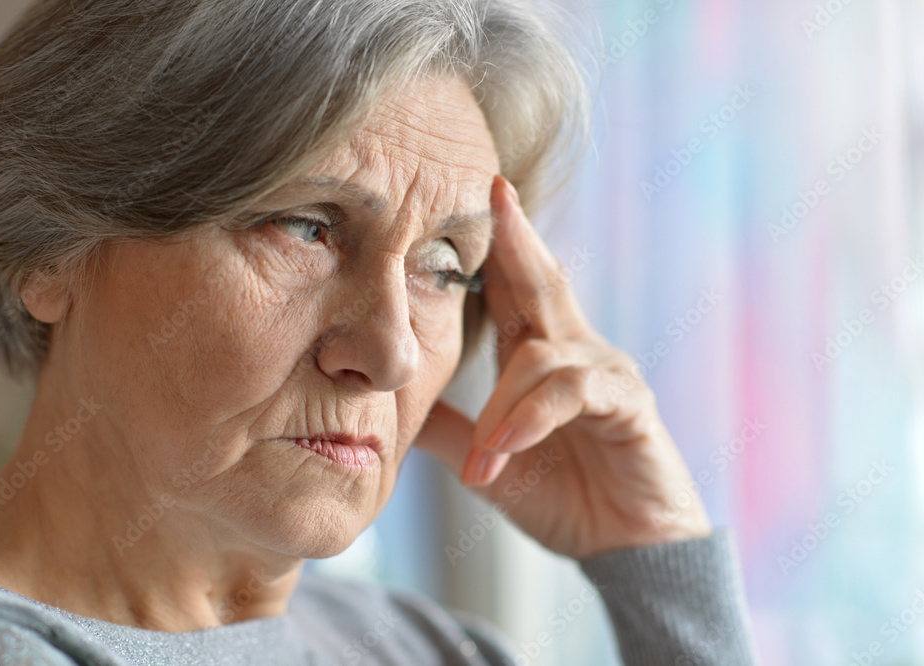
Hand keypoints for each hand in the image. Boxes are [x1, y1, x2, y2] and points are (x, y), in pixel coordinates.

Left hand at [413, 175, 710, 559]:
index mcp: (541, 357)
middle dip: (517, 239)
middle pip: (543, 283)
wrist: (623, 548)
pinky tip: (504, 450)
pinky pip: (571, 393)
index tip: (476, 201)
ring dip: (499, 409)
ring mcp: (605, 374)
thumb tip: (396, 406)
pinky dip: (530, 418)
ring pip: (538, 356)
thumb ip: (449, 429)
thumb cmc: (563, 495)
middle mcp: (576, 351)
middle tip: (495, 194)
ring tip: (481, 460)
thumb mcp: (490, 461)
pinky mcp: (628, 404)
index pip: (515, 292)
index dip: (498, 248)